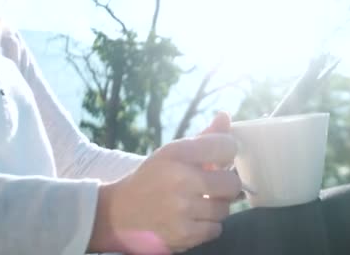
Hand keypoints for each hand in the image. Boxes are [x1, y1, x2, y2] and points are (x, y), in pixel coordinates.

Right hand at [88, 114, 240, 253]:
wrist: (118, 213)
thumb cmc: (151, 179)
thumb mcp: (171, 154)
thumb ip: (203, 138)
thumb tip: (225, 116)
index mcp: (176, 153)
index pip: (225, 146)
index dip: (228, 154)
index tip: (220, 160)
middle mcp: (179, 179)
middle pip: (232, 183)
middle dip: (225, 186)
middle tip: (212, 187)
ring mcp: (181, 209)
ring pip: (225, 208)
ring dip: (215, 207)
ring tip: (197, 204)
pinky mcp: (183, 234)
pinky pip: (216, 229)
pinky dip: (208, 226)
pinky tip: (191, 219)